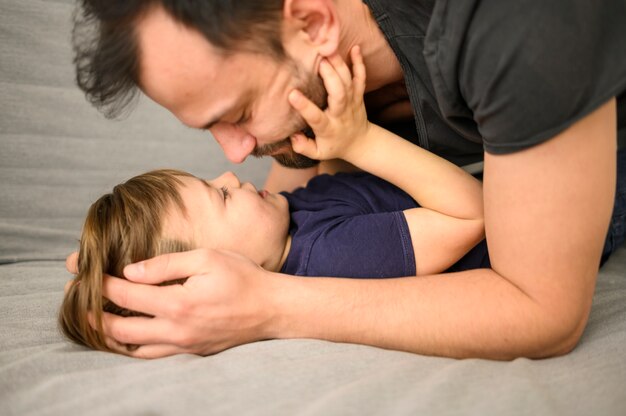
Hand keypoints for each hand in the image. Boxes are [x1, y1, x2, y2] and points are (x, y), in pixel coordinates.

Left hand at [86, 249, 277, 357]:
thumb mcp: (207, 258)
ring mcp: (184, 346)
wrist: (272, 309)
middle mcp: (177, 331)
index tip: (82, 273)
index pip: (126, 295)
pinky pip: (154, 355)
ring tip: (96, 322)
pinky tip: (129, 336)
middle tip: (79, 301)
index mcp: (178, 304)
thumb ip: (167, 264)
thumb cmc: (243, 278)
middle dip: (94, 315)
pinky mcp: (193, 352)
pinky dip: (134, 347)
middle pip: (120, 330)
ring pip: (134, 350)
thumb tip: (132, 271)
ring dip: (111, 337)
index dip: (100, 283)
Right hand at [288, 46, 368, 161]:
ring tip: (328, 49)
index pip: (316, 117)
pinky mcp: (359, 94)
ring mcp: (353, 101)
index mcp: (329, 128)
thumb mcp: (318, 153)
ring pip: (348, 81)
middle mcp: (342, 112)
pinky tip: (355, 48)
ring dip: (339, 64)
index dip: (304, 106)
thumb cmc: (334, 145)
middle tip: (317, 60)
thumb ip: (304, 147)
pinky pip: (361, 77)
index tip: (292, 94)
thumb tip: (293, 137)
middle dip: (329, 76)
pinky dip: (359, 62)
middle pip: (338, 93)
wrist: (360, 142)